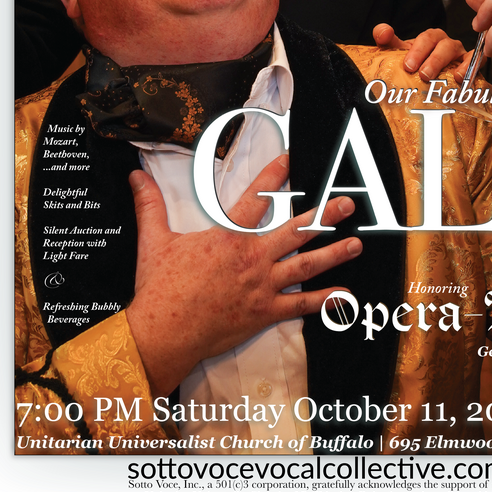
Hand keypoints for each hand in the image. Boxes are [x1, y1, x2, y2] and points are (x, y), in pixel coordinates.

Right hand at [125, 156, 361, 397]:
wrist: (162, 333)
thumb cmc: (159, 287)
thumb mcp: (154, 240)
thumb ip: (150, 205)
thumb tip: (135, 174)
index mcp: (228, 237)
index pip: (256, 198)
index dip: (274, 175)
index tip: (291, 158)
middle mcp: (251, 259)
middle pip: (295, 231)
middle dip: (324, 215)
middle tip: (349, 203)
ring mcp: (262, 287)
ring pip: (305, 267)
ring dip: (333, 254)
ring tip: (356, 243)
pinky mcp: (264, 313)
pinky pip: (300, 307)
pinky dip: (324, 302)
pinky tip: (345, 297)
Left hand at [373, 23, 466, 80]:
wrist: (433, 82)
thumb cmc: (415, 64)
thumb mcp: (399, 52)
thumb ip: (387, 40)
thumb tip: (383, 31)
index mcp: (429, 38)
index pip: (425, 37)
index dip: (417, 50)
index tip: (408, 66)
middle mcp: (445, 43)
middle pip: (441, 43)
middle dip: (431, 59)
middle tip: (422, 74)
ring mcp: (459, 54)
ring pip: (456, 51)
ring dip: (446, 64)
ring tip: (437, 77)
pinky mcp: (472, 65)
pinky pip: (476, 61)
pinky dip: (469, 68)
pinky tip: (459, 78)